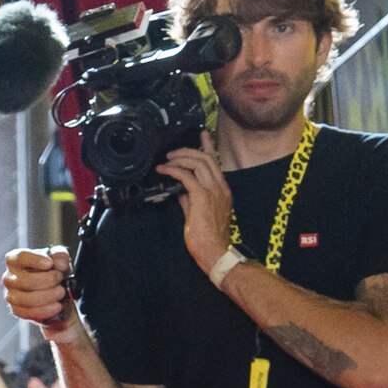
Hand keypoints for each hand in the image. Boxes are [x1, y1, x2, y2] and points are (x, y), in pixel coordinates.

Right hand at [3, 245, 73, 334]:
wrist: (55, 292)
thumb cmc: (52, 271)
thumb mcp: (59, 259)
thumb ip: (60, 257)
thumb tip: (60, 264)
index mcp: (15, 260)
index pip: (19, 257)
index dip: (35, 260)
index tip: (50, 263)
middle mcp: (9, 278)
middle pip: (24, 280)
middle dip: (47, 280)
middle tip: (60, 279)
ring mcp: (11, 296)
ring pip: (25, 299)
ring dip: (48, 296)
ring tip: (61, 292)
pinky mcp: (17, 310)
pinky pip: (29, 313)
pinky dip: (46, 310)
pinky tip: (57, 306)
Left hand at [159, 139, 233, 276]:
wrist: (216, 251)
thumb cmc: (208, 237)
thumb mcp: (198, 213)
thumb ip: (190, 199)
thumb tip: (179, 190)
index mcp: (222, 190)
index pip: (215, 162)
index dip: (208, 146)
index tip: (202, 135)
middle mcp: (220, 187)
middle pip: (206, 158)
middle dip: (188, 150)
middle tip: (172, 152)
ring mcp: (213, 191)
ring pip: (199, 162)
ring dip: (180, 158)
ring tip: (167, 159)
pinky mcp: (202, 197)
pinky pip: (187, 176)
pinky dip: (174, 170)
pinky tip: (164, 170)